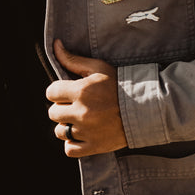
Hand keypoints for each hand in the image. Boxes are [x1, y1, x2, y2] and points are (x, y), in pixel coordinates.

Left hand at [46, 40, 126, 157]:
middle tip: (75, 104)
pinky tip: (82, 133)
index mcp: (81, 91)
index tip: (67, 91)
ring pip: (59, 131)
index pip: (51, 92)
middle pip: (53, 113)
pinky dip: (72, 142)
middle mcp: (82, 112)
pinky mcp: (94, 146)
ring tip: (79, 118)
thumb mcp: (97, 67)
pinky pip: (69, 149)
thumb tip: (55, 44)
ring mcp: (87, 131)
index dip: (57, 91)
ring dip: (66, 125)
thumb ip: (72, 59)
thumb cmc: (119, 84)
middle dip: (61, 107)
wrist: (144, 107)